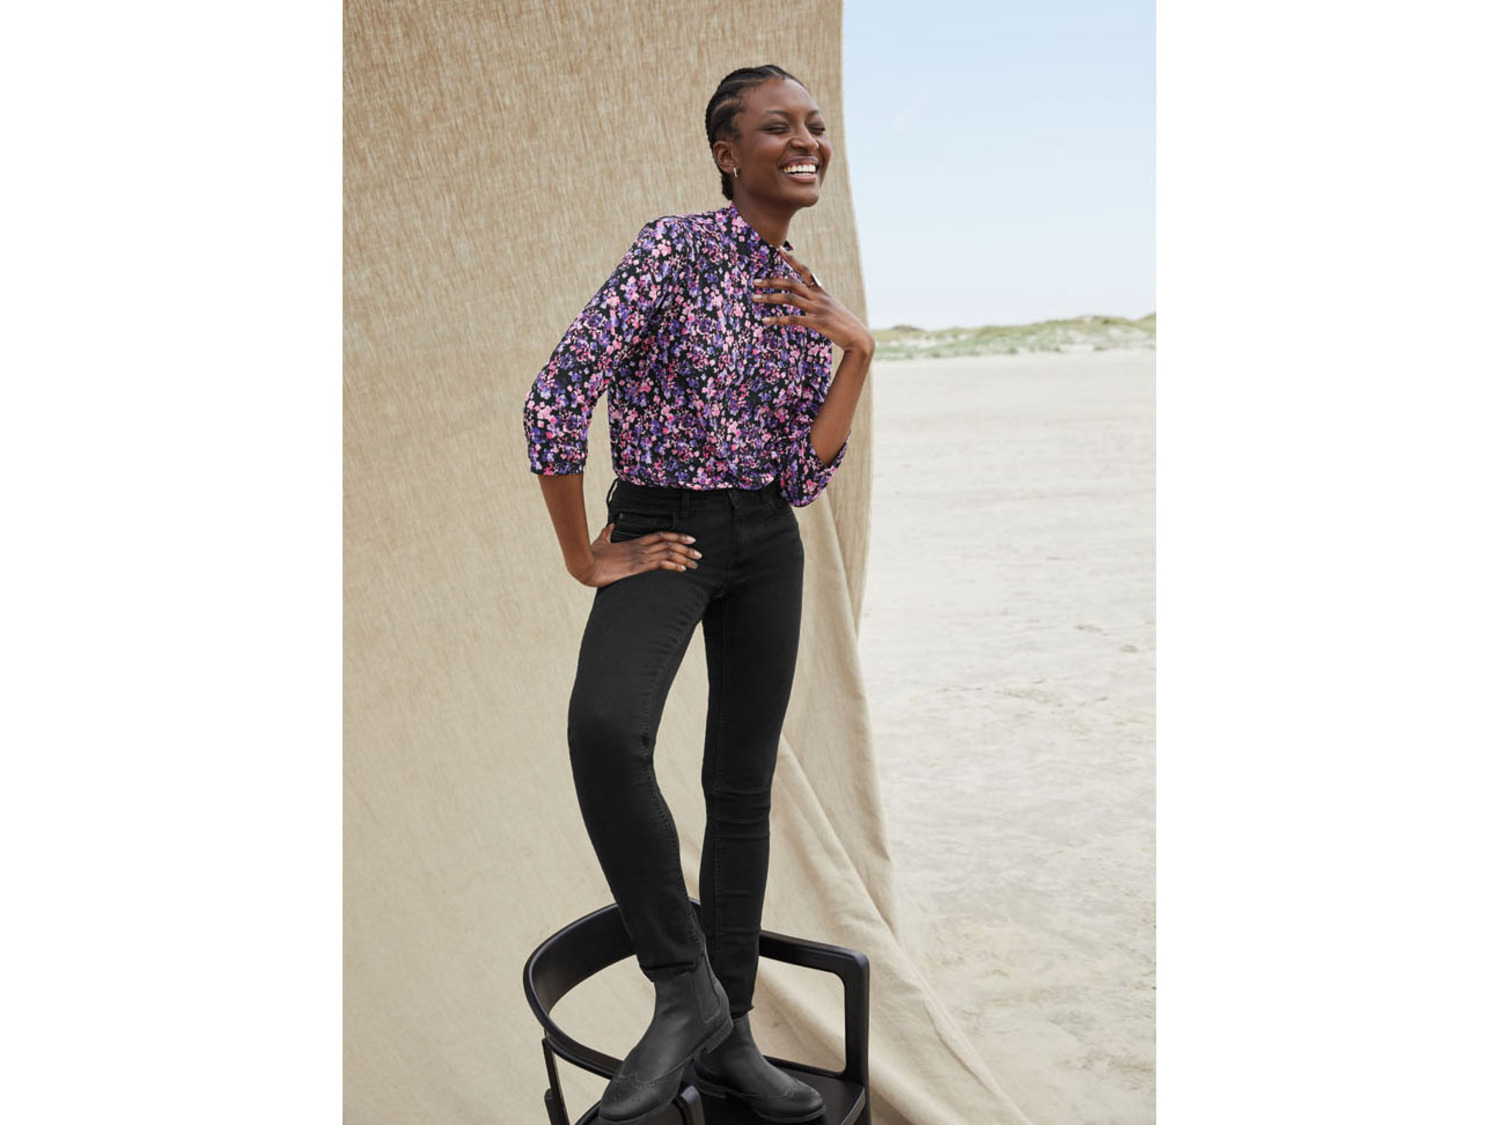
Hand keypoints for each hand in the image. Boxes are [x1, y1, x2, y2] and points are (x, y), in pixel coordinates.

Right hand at [574, 521, 701, 586]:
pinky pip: (660, 563)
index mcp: (635, 542)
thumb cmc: (591, 554)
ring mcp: (640, 557)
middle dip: (686, 548)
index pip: (660, 535)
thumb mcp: (601, 541)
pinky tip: (683, 569)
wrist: (585, 565)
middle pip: (669, 543)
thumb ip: (608, 534)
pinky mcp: (637, 566)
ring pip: (668, 552)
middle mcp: (640, 548)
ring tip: (695, 563)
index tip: (690, 538)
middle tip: (699, 553)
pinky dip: (673, 565)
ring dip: (684, 557)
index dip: (676, 536)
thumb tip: (610, 526)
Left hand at [752, 247, 875, 355]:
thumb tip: (805, 301)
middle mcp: (818, 297)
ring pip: (789, 298)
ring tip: (754, 298)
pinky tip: (765, 321)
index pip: (804, 271)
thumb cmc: (843, 325)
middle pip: (791, 283)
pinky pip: (793, 318)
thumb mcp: (831, 309)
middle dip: (771, 281)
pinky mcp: (817, 322)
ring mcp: (818, 309)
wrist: (858, 337)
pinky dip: (777, 319)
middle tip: (755, 281)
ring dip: (769, 297)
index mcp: (821, 292)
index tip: (778, 250)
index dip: (791, 260)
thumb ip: (817, 303)